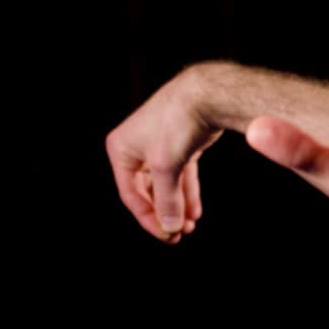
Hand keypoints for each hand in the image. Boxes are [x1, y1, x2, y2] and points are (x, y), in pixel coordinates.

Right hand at [105, 70, 221, 243]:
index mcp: (121, 149)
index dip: (148, 218)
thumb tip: (170, 227)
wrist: (207, 93)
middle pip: (147, 191)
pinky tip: (195, 212)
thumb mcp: (166, 166)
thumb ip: (166, 200)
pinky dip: (187, 193)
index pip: (131, 194)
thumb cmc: (178, 123)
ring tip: (189, 227)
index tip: (165, 235)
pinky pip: (180, 175)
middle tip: (177, 235)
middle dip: (163, 213)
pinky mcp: (180, 144)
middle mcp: (136, 146)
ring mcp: (159, 145)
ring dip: (176, 206)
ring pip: (165, 184)